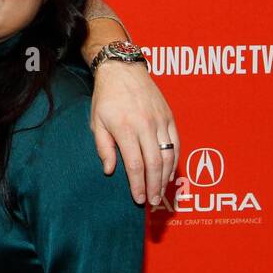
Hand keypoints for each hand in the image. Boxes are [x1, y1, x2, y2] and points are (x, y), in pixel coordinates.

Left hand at [90, 62, 178, 205]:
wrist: (123, 70)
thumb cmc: (106, 98)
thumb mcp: (96, 122)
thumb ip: (103, 147)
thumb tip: (110, 171)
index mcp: (126, 128)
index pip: (135, 164)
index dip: (138, 184)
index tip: (139, 199)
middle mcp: (146, 126)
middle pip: (155, 163)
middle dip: (155, 186)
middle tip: (153, 202)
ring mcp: (160, 121)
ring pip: (169, 155)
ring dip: (166, 177)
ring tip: (161, 192)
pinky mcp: (169, 117)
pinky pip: (176, 143)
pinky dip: (174, 160)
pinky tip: (169, 173)